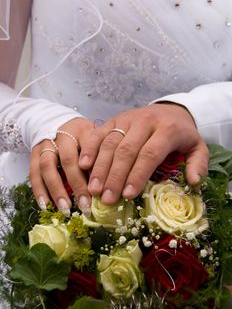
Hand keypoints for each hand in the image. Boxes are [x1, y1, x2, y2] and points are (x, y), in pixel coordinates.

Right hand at [30, 117, 93, 215]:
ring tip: (65, 208)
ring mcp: (46, 143)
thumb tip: (108, 187)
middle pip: (69, 159)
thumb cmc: (83, 137)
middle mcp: (63, 135)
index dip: (94, 168)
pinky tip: (46, 205)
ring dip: (56, 189)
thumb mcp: (96, 139)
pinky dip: (39, 190)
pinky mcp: (34, 152)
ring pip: (48, 166)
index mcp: (83, 130)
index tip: (100, 189)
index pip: (90, 148)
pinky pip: (34, 172)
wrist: (60, 124)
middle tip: (86, 205)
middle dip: (77, 184)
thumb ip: (101, 157)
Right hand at [79, 103, 208, 204]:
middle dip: (115, 176)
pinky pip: (100, 133)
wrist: (170, 109)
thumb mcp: (197, 147)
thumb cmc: (181, 133)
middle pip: (126, 150)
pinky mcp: (115, 118)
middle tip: (106, 199)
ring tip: (93, 189)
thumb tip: (194, 181)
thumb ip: (198, 163)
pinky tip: (83, 165)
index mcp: (167, 129)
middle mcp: (145, 121)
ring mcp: (127, 118)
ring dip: (100, 167)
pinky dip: (90, 149)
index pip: (150, 153)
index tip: (128, 195)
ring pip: (110, 143)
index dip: (138, 174)